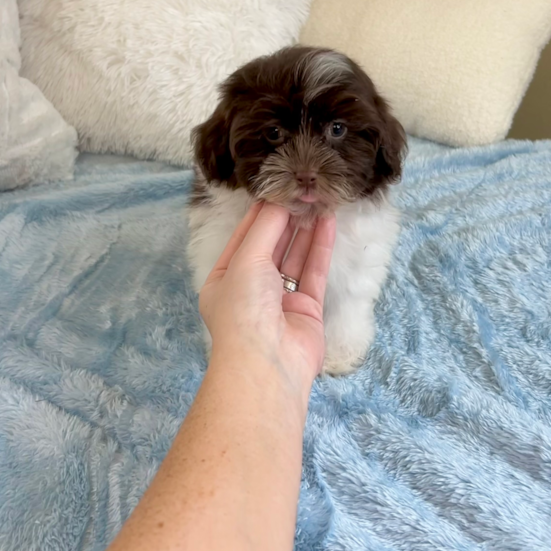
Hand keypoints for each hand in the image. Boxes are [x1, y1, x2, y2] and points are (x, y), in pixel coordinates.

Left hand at [198, 202, 335, 392]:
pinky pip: (313, 271)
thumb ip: (266, 228)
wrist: (267, 363)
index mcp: (224, 279)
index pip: (243, 238)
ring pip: (294, 257)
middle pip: (270, 246)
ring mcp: (279, 300)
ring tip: (317, 200)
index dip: (260, 212)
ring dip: (305, 229)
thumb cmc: (244, 309)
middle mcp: (251, 289)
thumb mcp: (246, 259)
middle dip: (285, 218)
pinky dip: (319, 247)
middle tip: (302, 190)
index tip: (277, 187)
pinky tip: (326, 222)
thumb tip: (280, 200)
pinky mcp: (306, 309)